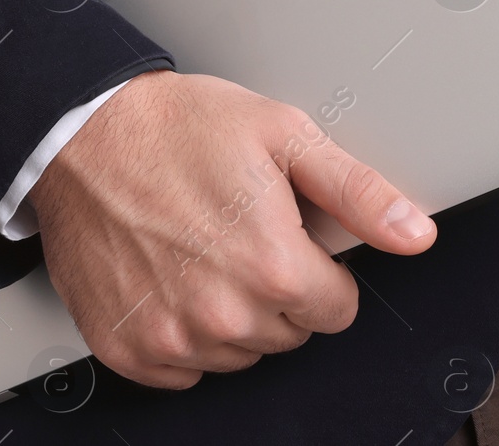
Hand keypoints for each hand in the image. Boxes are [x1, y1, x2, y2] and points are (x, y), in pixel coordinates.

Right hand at [26, 69, 436, 389]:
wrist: (83, 132)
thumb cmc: (179, 127)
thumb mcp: (284, 135)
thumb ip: (356, 192)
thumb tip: (415, 232)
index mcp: (273, 267)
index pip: (337, 309)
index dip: (320, 268)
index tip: (287, 233)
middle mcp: (224, 317)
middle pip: (289, 333)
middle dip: (276, 287)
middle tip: (238, 227)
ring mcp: (172, 338)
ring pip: (237, 353)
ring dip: (230, 312)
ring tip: (200, 246)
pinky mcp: (127, 349)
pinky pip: (182, 370)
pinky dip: (181, 331)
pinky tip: (169, 276)